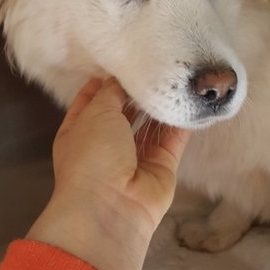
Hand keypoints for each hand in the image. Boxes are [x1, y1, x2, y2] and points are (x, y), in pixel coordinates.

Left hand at [27, 78, 189, 269]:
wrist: (112, 206)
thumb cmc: (93, 155)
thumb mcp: (97, 113)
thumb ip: (111, 93)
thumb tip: (120, 80)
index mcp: (79, 132)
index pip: (91, 102)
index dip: (104, 83)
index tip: (122, 63)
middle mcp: (106, 146)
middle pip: (123, 114)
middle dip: (135, 94)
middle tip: (154, 68)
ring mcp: (134, 159)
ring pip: (150, 127)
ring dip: (159, 108)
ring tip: (174, 81)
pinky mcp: (161, 168)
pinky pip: (172, 141)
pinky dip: (180, 124)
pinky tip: (189, 103)